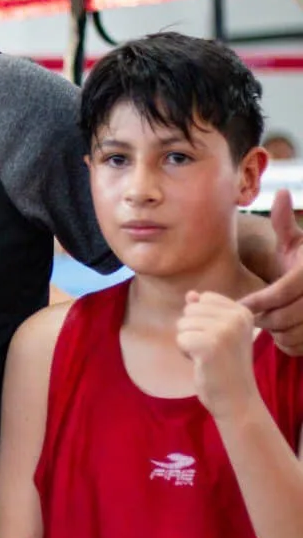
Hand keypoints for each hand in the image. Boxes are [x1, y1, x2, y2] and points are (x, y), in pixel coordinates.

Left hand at [178, 291, 258, 421]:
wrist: (236, 398)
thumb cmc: (225, 365)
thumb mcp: (220, 333)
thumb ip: (206, 311)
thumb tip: (191, 294)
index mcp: (243, 311)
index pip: (203, 298)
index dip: (202, 319)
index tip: (218, 339)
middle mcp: (237, 317)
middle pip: (190, 310)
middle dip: (192, 331)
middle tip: (211, 350)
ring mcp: (224, 330)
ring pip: (182, 324)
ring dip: (188, 342)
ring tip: (207, 357)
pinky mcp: (209, 345)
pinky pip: (180, 338)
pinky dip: (185, 352)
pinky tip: (201, 362)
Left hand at [241, 191, 302, 355]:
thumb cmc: (301, 263)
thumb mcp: (294, 243)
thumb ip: (284, 222)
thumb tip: (282, 191)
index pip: (282, 291)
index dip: (259, 299)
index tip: (240, 304)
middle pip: (284, 315)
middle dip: (263, 317)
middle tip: (249, 313)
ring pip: (290, 333)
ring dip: (273, 331)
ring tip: (267, 319)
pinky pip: (296, 347)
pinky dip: (284, 343)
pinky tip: (280, 331)